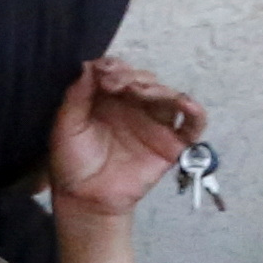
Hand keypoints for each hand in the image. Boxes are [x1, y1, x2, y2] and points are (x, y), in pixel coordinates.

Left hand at [47, 54, 203, 224]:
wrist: (85, 197)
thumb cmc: (73, 161)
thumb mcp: (66, 125)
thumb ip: (77, 96)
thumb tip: (88, 66)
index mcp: (110, 99)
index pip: (119, 73)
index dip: (114, 67)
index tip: (102, 72)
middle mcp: (135, 107)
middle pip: (144, 80)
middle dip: (131, 77)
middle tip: (115, 83)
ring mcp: (155, 124)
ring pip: (168, 96)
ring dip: (157, 88)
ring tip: (140, 91)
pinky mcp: (172, 144)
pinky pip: (192, 125)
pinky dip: (195, 112)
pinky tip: (186, 104)